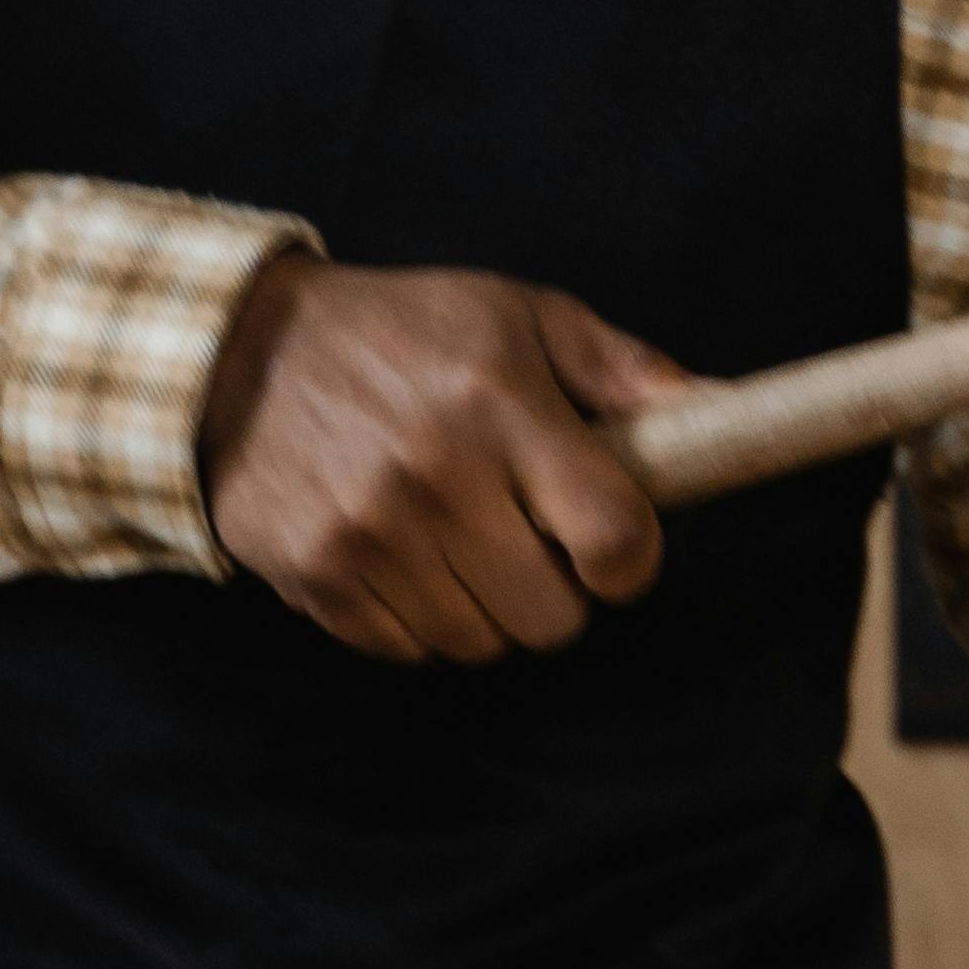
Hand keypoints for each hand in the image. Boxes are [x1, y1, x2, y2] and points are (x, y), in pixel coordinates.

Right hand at [197, 253, 699, 664]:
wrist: (240, 352)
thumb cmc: (403, 331)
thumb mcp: (519, 317)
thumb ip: (627, 371)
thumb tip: (727, 407)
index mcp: (498, 403)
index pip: (614, 539)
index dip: (628, 559)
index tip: (608, 539)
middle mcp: (434, 474)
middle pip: (553, 617)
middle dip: (555, 585)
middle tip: (522, 533)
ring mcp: (369, 533)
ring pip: (482, 644)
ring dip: (485, 606)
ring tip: (456, 537)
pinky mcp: (317, 578)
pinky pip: (410, 651)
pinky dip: (418, 618)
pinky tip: (401, 553)